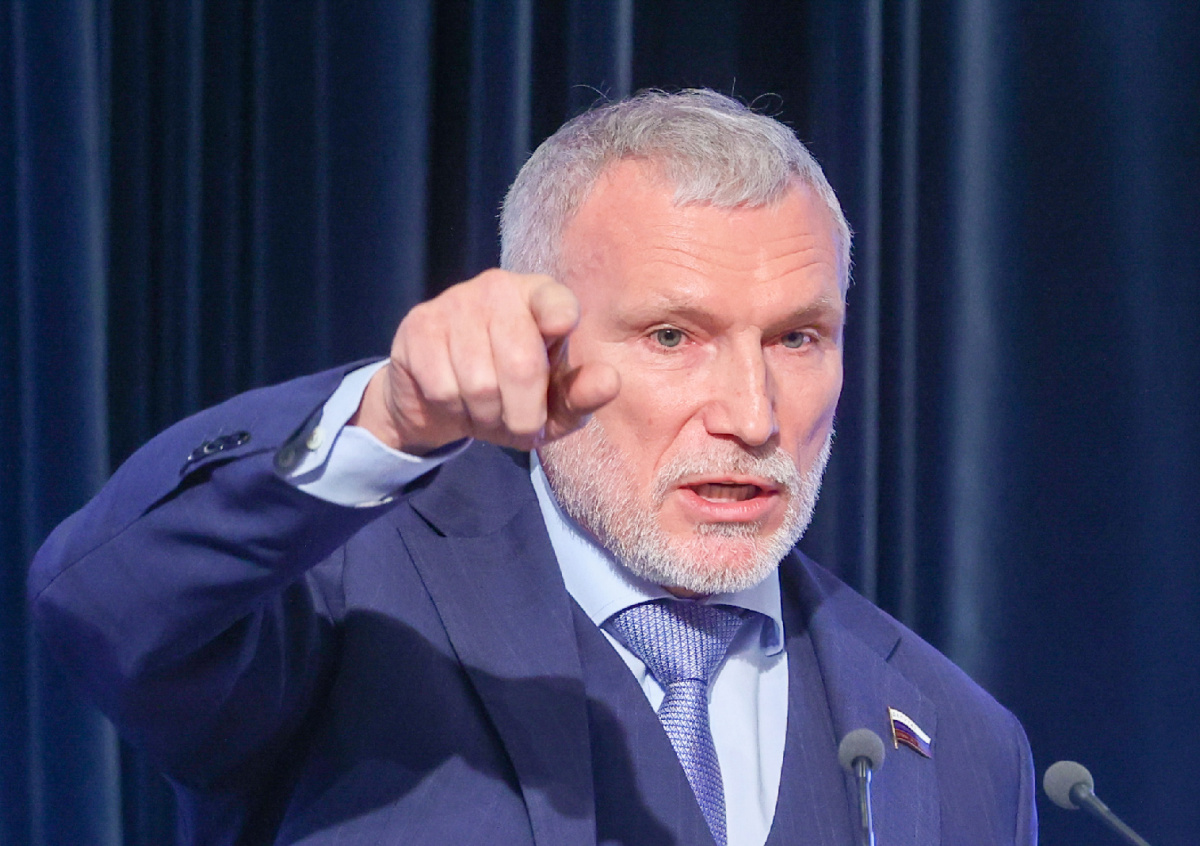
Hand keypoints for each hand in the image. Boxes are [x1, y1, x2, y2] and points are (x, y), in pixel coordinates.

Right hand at [353, 269, 619, 454]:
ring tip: (485, 411)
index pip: (555, 301)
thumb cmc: (512, 396)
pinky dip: (453, 410)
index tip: (560, 328)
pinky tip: (453, 399)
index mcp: (541, 296)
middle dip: (523, 413)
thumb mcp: (553, 405)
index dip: (558, 316)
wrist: (440, 400)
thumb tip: (610, 381)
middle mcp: (497, 288)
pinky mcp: (418, 326)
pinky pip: (443, 387)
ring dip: (486, 416)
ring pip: (479, 383)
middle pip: (521, 363)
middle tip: (519, 424)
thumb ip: (583, 394)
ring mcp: (454, 303)